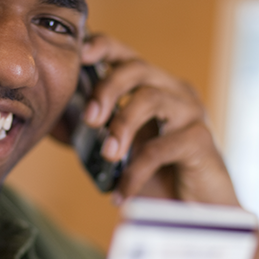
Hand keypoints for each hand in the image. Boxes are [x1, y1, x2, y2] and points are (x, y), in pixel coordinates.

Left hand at [79, 34, 238, 205]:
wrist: (195, 211)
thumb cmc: (156, 174)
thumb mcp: (122, 146)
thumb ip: (98, 130)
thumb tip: (58, 120)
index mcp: (152, 87)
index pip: (126, 56)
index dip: (103, 47)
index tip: (80, 54)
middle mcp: (173, 91)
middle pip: (137, 68)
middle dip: (107, 89)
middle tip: (90, 119)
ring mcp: (190, 113)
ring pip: (151, 99)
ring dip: (122, 126)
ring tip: (108, 154)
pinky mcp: (200, 140)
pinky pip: (160, 148)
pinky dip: (135, 171)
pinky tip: (122, 192)